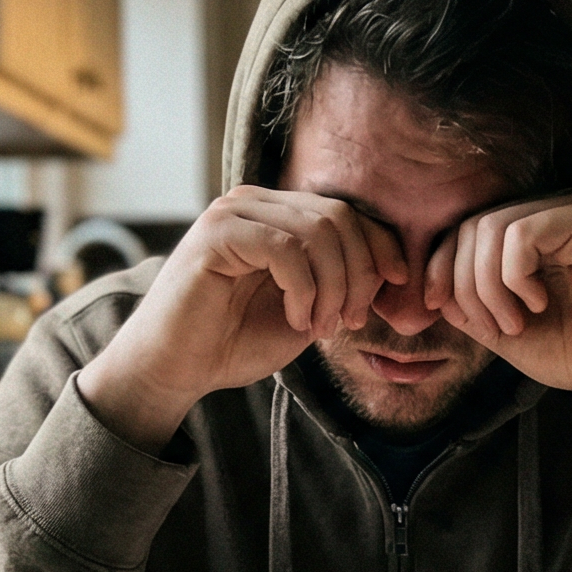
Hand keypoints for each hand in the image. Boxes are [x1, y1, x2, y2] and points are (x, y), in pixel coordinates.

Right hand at [77, 188, 406, 449]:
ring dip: (332, 286)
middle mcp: (255, 202)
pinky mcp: (215, 233)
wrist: (174, 369)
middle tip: (349, 320)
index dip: (380, 246)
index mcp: (276, 215)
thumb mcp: (307, 310)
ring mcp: (233, 213)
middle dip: (358, 273)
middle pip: (338, 217)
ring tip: (321, 326)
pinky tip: (297, 319)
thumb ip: (340, 284)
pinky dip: (304, 289)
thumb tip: (390, 268)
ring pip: (317, 230)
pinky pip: (285, 247)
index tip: (396, 285)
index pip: (346, 212)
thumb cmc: (233, 343)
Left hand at [428, 192, 571, 443]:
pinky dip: (515, 277)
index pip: (464, 229)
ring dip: (488, 288)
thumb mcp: (500, 326)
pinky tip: (538, 304)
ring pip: (490, 229)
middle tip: (495, 329)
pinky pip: (520, 234)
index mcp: (533, 227)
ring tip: (515, 324)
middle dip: (465, 285)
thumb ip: (465, 302)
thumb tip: (429, 287)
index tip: (439, 308)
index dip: (441, 267)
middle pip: (472, 227)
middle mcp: (553, 208)